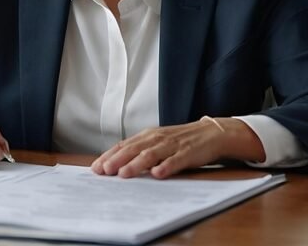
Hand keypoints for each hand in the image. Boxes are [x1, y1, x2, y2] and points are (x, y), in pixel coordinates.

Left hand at [90, 117, 264, 178]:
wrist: (211, 133)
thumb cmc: (181, 140)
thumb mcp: (158, 142)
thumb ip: (140, 151)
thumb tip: (116, 165)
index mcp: (148, 136)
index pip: (124, 145)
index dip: (109, 156)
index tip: (96, 168)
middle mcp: (157, 138)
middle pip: (133, 149)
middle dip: (117, 160)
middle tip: (104, 171)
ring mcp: (172, 145)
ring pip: (151, 154)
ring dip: (136, 164)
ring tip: (124, 174)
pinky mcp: (187, 153)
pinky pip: (175, 160)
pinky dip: (166, 166)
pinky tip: (158, 174)